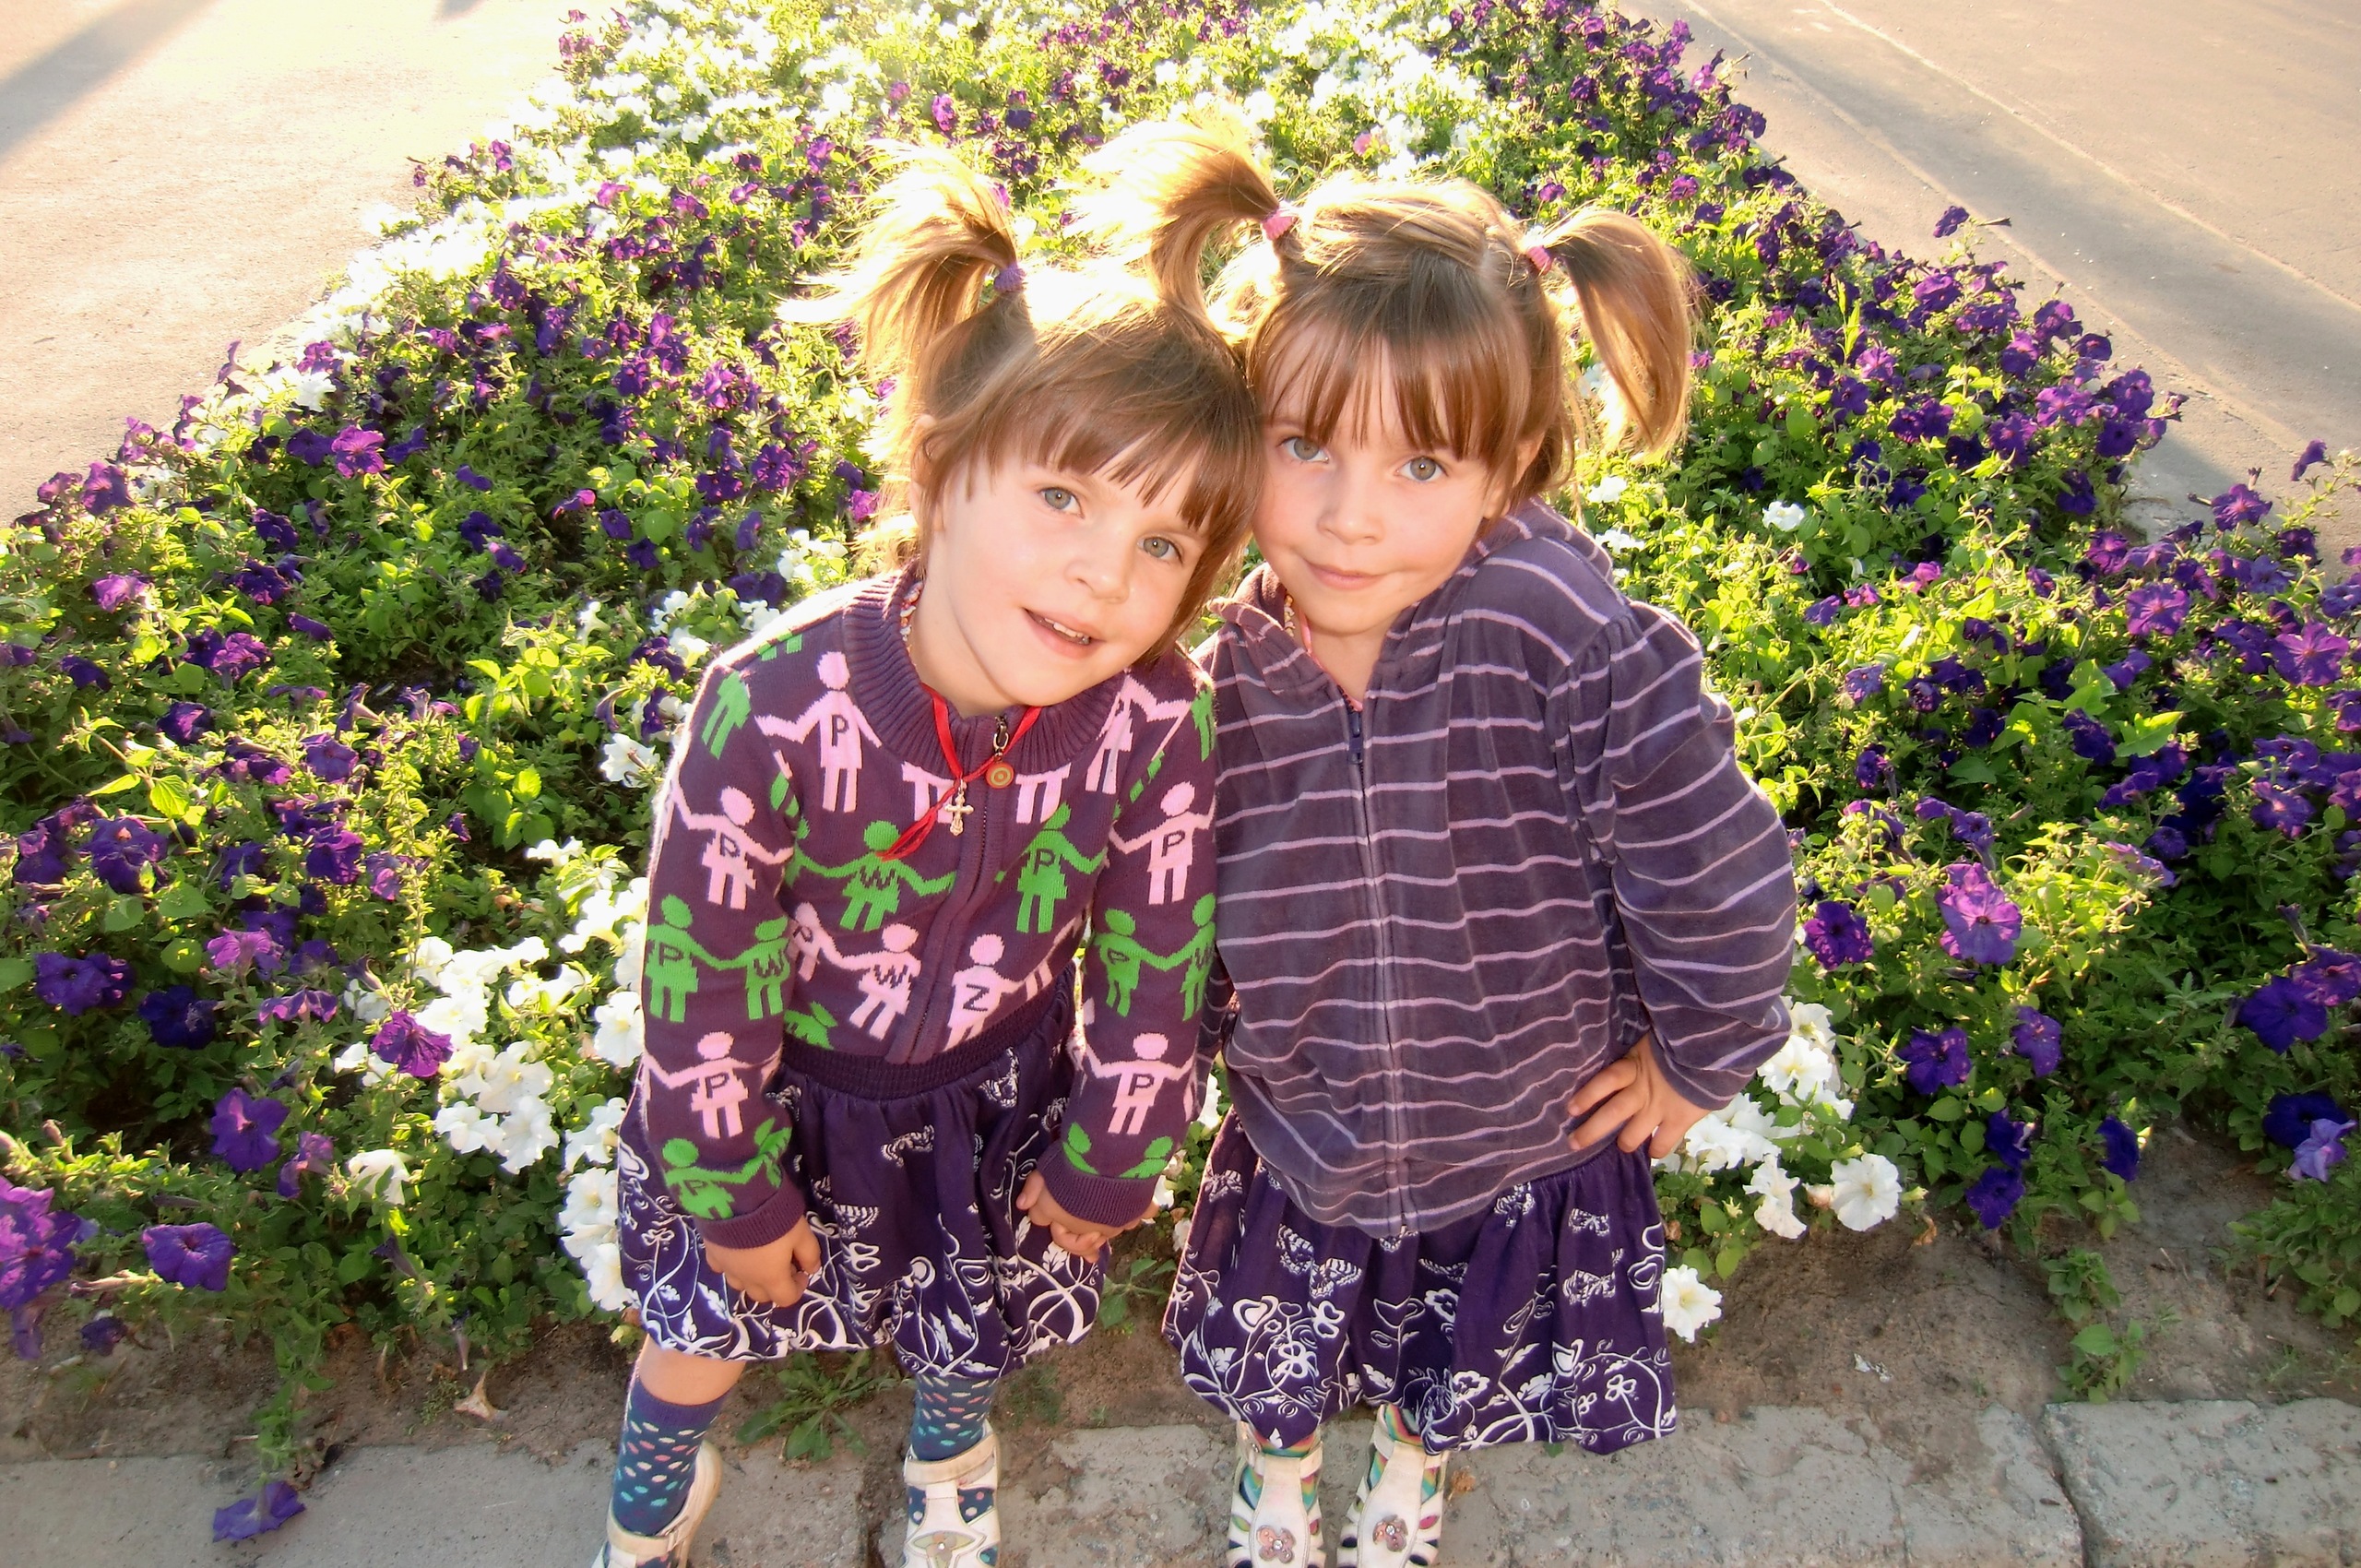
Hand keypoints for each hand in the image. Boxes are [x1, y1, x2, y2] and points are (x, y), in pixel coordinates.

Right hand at [704, 1217, 820, 1305]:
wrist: (736, 1201)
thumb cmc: (775, 1219)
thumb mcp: (801, 1233)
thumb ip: (810, 1254)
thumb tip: (812, 1269)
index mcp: (771, 1278)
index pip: (786, 1298)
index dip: (798, 1288)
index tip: (802, 1272)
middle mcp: (748, 1279)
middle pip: (762, 1296)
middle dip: (775, 1286)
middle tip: (783, 1265)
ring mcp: (727, 1268)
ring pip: (740, 1285)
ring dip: (753, 1279)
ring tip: (760, 1259)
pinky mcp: (712, 1254)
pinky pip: (721, 1268)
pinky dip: (731, 1266)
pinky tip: (736, 1252)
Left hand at [1017, 1171, 1136, 1255]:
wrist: (1107, 1160)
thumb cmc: (1072, 1164)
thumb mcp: (1046, 1170)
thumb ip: (1034, 1187)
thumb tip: (1022, 1206)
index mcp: (1062, 1219)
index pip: (1054, 1232)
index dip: (1055, 1224)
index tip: (1055, 1215)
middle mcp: (1087, 1228)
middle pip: (1081, 1242)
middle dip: (1081, 1241)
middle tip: (1087, 1246)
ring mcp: (1112, 1224)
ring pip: (1108, 1234)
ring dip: (1105, 1231)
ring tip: (1109, 1225)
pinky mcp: (1134, 1214)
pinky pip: (1137, 1218)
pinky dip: (1138, 1214)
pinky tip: (1144, 1212)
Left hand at [1566, 1035, 1710, 1159]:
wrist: (1716, 1050)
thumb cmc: (1683, 1042)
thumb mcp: (1653, 1044)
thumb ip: (1638, 1057)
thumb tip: (1625, 1063)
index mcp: (1633, 1066)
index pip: (1605, 1081)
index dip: (1587, 1095)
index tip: (1570, 1110)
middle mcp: (1641, 1090)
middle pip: (1610, 1114)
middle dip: (1590, 1132)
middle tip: (1574, 1143)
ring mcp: (1660, 1108)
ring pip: (1632, 1135)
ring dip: (1625, 1142)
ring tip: (1623, 1145)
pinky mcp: (1680, 1119)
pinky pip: (1663, 1143)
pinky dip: (1656, 1149)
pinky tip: (1654, 1150)